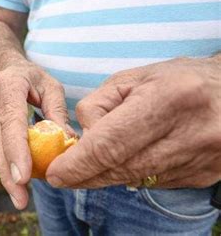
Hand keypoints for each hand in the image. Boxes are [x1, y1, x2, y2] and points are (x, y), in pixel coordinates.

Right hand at [0, 59, 70, 208]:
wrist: (6, 67)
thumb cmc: (33, 77)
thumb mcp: (51, 87)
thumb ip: (57, 112)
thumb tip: (68, 143)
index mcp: (9, 85)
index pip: (11, 120)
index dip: (16, 149)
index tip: (23, 177)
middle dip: (7, 172)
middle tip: (20, 198)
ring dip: (5, 175)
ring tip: (19, 199)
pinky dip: (7, 166)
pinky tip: (17, 184)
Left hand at [46, 55, 220, 188]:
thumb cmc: (175, 79)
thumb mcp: (134, 78)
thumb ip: (99, 105)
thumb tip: (79, 140)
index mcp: (170, 99)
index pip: (111, 143)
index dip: (78, 163)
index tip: (54, 173)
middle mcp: (191, 133)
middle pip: (121, 168)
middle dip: (85, 175)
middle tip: (62, 176)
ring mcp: (202, 158)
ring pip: (136, 179)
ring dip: (106, 176)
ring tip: (90, 165)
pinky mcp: (205, 174)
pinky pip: (155, 182)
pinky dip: (133, 174)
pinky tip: (128, 160)